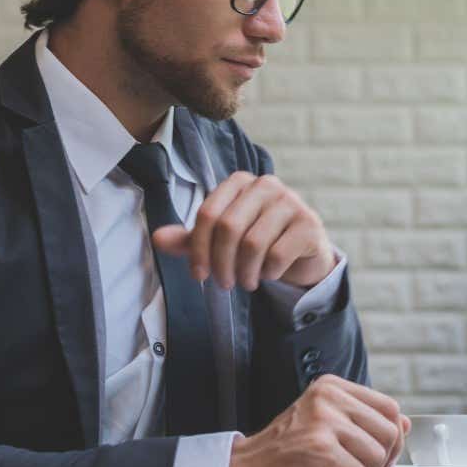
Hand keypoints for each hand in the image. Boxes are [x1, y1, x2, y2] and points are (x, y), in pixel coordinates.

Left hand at [151, 172, 335, 290]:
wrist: (303, 252)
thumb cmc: (258, 241)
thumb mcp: (220, 241)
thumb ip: (191, 239)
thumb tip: (157, 239)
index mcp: (240, 182)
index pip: (208, 213)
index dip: (198, 248)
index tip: (198, 275)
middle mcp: (266, 184)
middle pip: (229, 227)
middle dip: (221, 263)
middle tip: (224, 284)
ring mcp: (291, 202)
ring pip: (254, 243)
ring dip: (245, 272)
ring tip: (246, 282)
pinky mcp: (309, 224)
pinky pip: (278, 254)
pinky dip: (268, 272)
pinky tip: (268, 274)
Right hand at [225, 375, 411, 466]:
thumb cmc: (286, 450)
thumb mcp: (326, 423)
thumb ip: (364, 420)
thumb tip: (405, 424)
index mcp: (332, 387)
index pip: (390, 407)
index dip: (392, 437)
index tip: (377, 453)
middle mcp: (329, 398)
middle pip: (390, 432)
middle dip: (379, 459)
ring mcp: (324, 421)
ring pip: (377, 455)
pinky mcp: (320, 449)